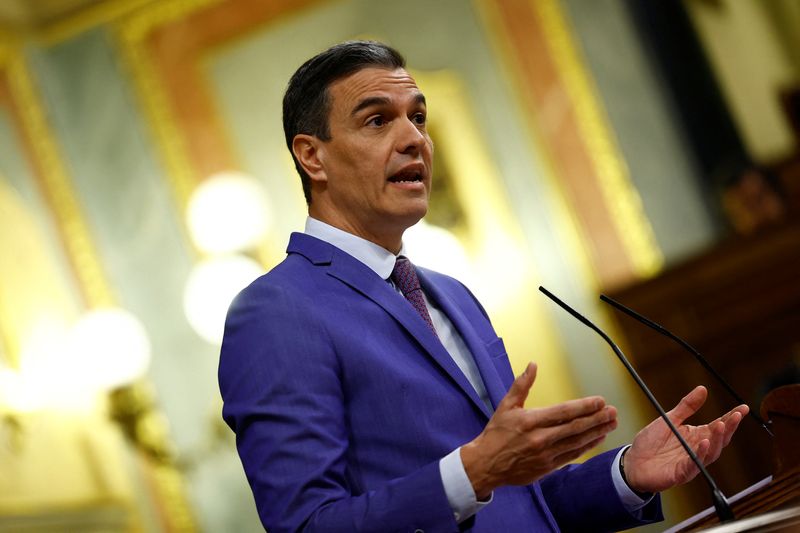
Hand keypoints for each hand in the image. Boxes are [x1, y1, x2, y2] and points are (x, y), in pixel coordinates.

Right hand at [461, 362, 617, 498]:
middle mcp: (540, 438)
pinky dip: (587, 446)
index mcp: (530, 420)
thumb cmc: (496, 433)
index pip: (564, 412)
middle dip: (597, 419)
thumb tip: (533, 365)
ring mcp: (545, 454)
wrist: (486, 464)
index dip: (585, 406)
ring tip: (611, 423)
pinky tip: (597, 439)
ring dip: (597, 432)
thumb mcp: (505, 406)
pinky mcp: (547, 467)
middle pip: (575, 427)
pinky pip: (572, 455)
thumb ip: (521, 385)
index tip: (600, 401)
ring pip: (577, 442)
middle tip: (613, 412)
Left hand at [623, 385, 748, 492]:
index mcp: (696, 436)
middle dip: (729, 427)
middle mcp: (697, 450)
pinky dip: (700, 454)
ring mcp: (691, 462)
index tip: (742, 408)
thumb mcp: (669, 419)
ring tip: (721, 425)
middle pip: (718, 440)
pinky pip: (693, 464)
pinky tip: (704, 443)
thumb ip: (687, 406)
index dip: (731, 418)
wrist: (633, 462)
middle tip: (736, 415)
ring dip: (716, 439)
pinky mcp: (681, 473)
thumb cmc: (651, 443)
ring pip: (710, 453)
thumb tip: (703, 389)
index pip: (718, 426)